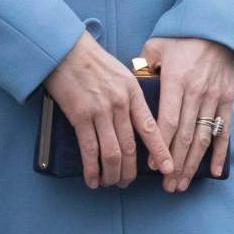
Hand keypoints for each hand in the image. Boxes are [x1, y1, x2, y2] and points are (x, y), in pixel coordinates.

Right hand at [44, 30, 174, 188]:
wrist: (64, 49)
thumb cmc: (91, 60)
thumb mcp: (120, 73)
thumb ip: (129, 95)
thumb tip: (132, 119)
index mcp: (133, 92)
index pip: (151, 128)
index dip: (160, 151)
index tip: (168, 168)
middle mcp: (120, 104)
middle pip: (130, 147)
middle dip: (130, 171)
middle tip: (127, 182)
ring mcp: (100, 111)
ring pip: (112, 153)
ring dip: (112, 174)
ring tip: (110, 183)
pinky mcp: (80, 116)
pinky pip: (89, 149)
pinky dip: (92, 168)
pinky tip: (92, 179)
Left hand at [138, 34, 233, 189]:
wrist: (218, 27)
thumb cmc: (181, 36)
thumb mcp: (157, 46)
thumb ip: (142, 68)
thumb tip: (127, 87)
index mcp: (177, 80)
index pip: (167, 120)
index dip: (159, 145)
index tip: (151, 166)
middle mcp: (197, 92)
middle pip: (185, 135)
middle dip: (175, 164)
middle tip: (166, 186)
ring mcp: (214, 97)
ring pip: (203, 137)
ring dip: (192, 164)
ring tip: (181, 184)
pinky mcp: (227, 99)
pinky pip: (224, 130)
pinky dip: (220, 153)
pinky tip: (212, 172)